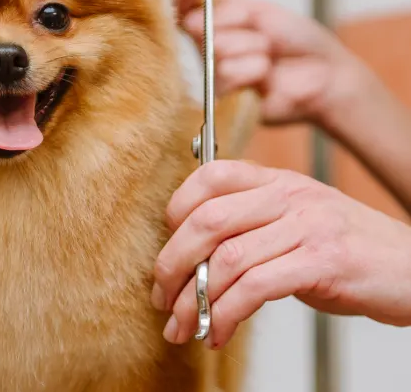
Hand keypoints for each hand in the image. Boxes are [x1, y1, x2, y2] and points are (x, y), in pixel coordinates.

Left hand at [152, 160, 410, 348]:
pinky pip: (256, 288)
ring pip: (226, 259)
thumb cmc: (346, 250)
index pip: (211, 175)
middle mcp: (289, 196)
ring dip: (194, 300)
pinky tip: (219, 332)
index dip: (176, 209)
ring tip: (183, 325)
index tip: (166, 246)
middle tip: (161, 297)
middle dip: (172, 263)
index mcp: (277, 182)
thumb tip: (190, 259)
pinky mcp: (324, 262)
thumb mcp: (294, 222)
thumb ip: (249, 228)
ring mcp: (307, 226)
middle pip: (208, 220)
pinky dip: (227, 315)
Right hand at [172, 0, 368, 126]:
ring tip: (269, 55)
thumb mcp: (257, 8)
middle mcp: (206, 50)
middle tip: (261, 31)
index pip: (180, 4)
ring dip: (251, 46)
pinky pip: (226, 76)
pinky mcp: (224, 101)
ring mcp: (214, 75)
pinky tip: (266, 74)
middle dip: (235, 21)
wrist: (326, 73)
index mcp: (212, 25)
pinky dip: (252, 70)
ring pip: (215, 49)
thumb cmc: (295, 41)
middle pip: (197, 24)